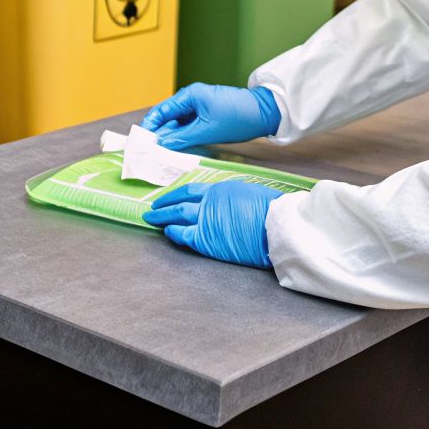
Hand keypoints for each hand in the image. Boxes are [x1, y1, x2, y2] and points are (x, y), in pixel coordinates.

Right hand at [141, 84, 281, 150]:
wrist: (266, 114)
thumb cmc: (238, 117)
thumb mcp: (207, 131)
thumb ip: (181, 138)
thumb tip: (160, 145)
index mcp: (189, 96)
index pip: (160, 111)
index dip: (148, 127)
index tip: (139, 142)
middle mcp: (191, 100)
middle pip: (167, 118)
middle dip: (158, 135)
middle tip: (147, 153)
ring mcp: (199, 108)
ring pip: (178, 125)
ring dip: (170, 138)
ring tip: (160, 155)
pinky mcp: (207, 117)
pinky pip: (188, 128)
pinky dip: (182, 138)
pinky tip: (177, 151)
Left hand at [143, 181, 283, 268]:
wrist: (275, 226)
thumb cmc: (271, 210)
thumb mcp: (247, 193)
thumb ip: (230, 198)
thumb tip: (226, 204)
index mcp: (219, 189)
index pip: (190, 191)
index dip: (175, 195)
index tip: (167, 198)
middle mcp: (208, 202)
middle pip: (179, 202)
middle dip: (163, 205)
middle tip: (152, 209)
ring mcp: (205, 220)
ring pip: (177, 216)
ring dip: (162, 218)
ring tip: (152, 220)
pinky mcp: (206, 239)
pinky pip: (183, 236)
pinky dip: (173, 233)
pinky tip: (168, 233)